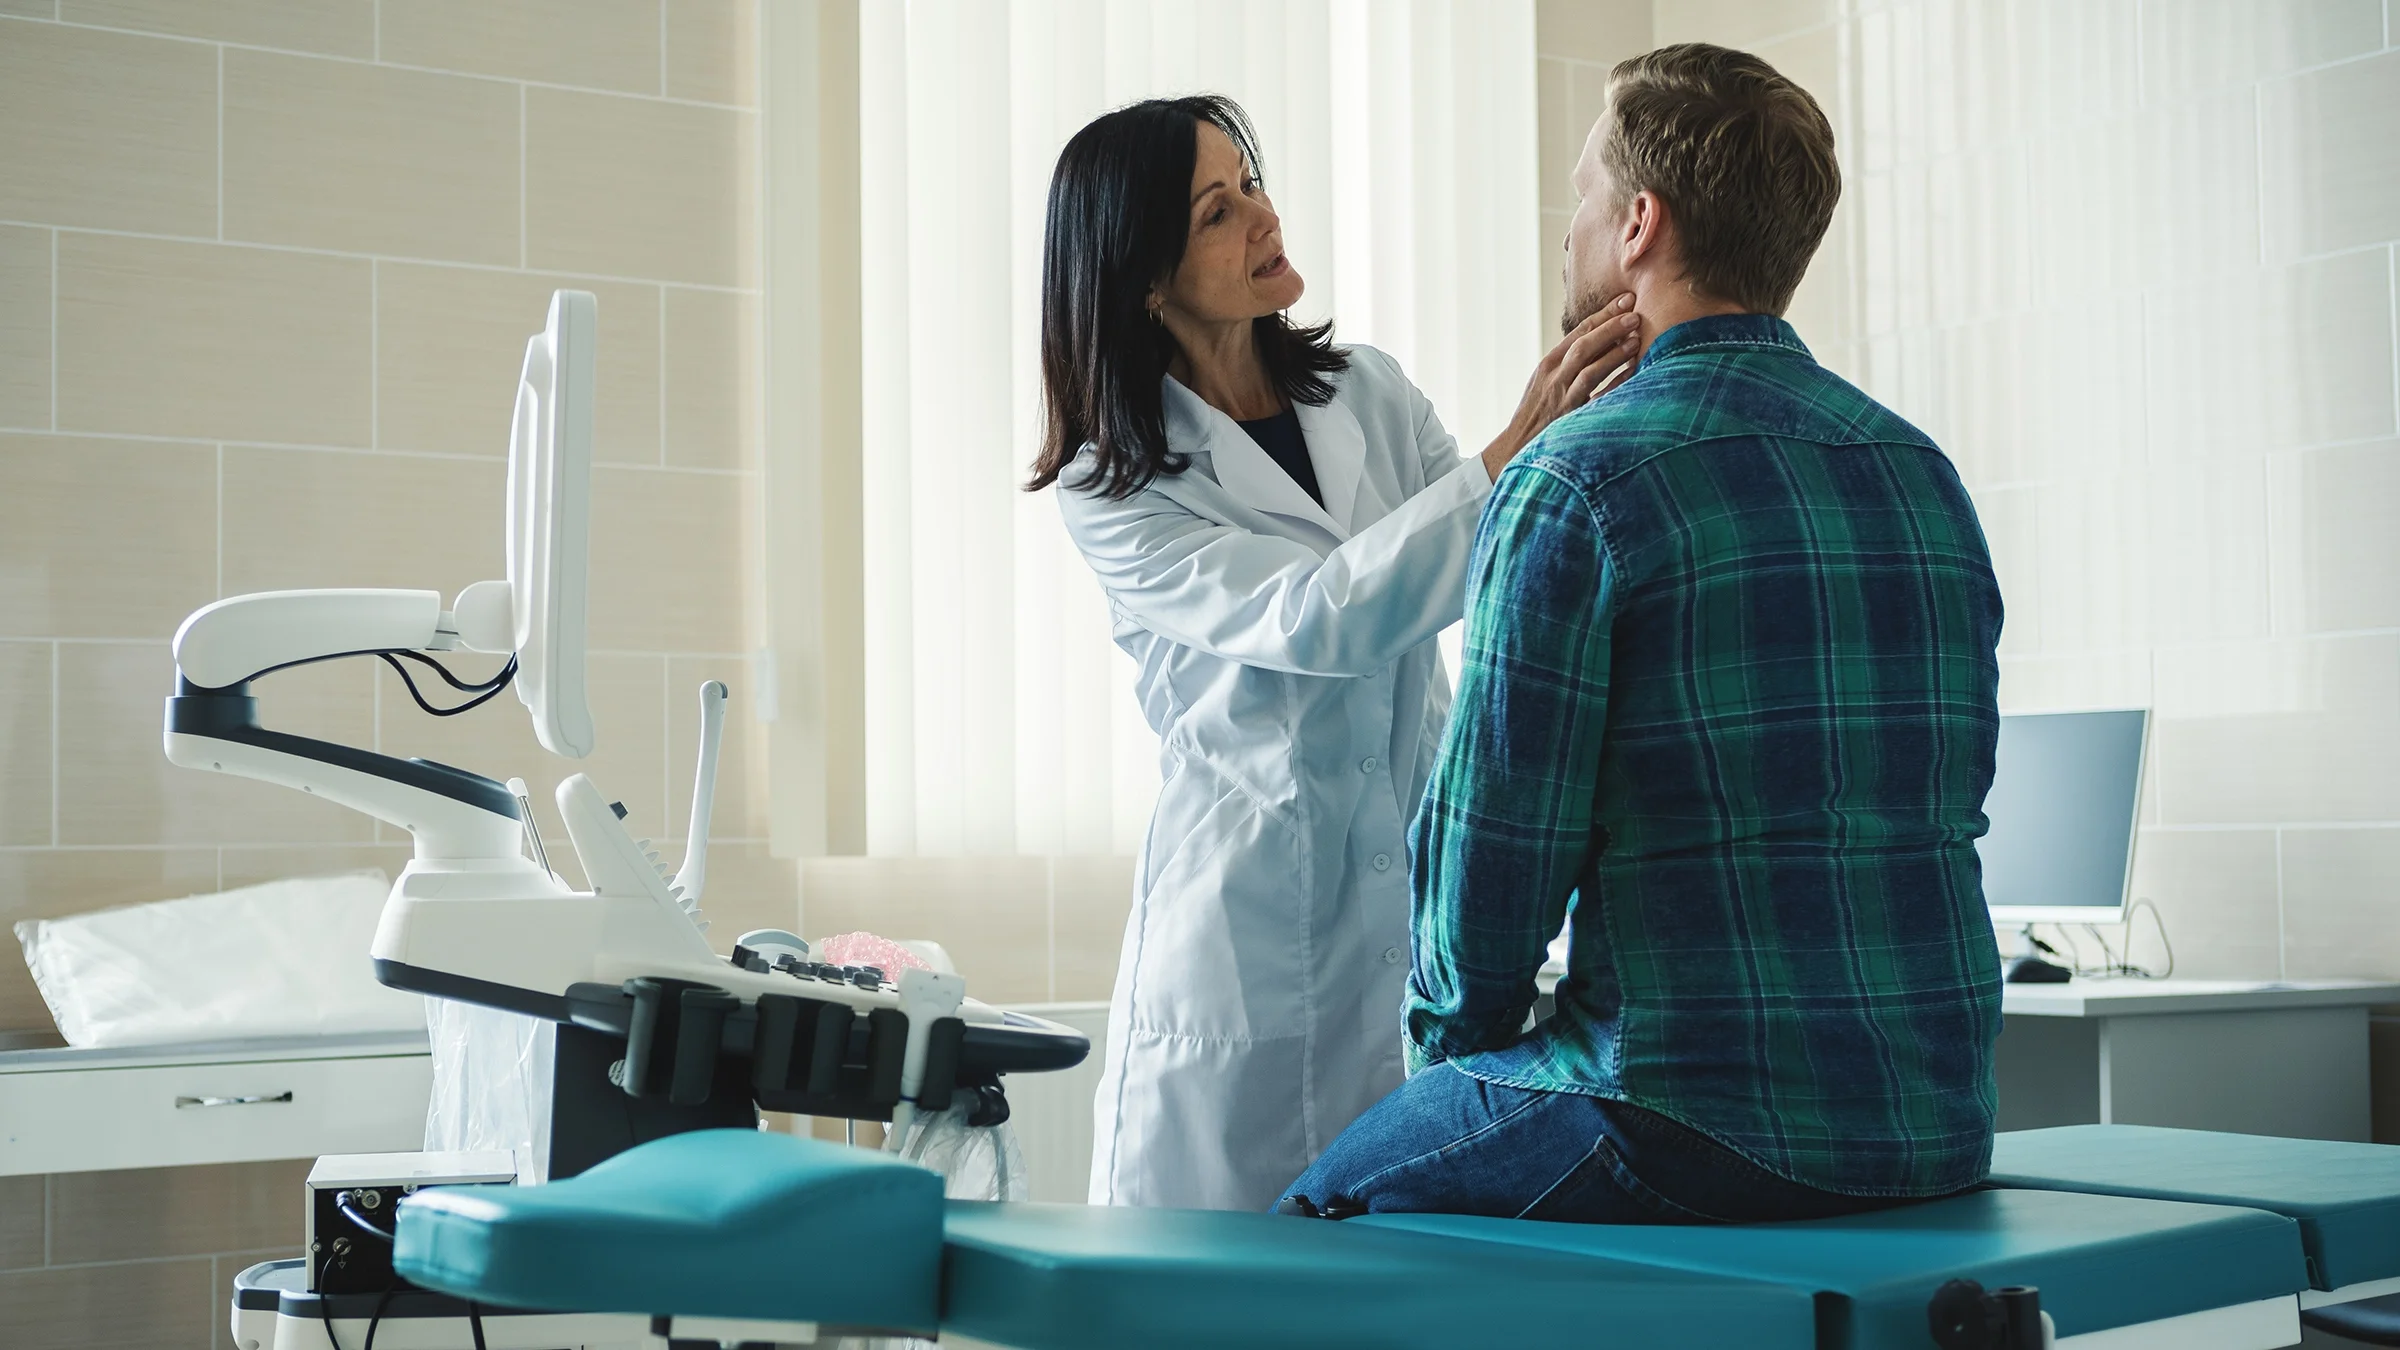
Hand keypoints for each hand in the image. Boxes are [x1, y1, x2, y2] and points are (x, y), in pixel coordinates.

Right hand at [1479, 295, 1640, 478]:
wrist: (1518, 445)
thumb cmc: (1537, 414)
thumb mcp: (1546, 382)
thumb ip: (1567, 364)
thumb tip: (1599, 344)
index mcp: (1548, 363)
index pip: (1579, 331)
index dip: (1604, 314)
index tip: (1625, 300)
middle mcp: (1554, 375)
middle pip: (1584, 343)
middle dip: (1611, 325)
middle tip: (1635, 313)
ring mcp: (1562, 395)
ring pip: (1589, 365)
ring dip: (1615, 350)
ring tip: (1637, 337)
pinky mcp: (1570, 414)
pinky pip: (1596, 394)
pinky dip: (1616, 381)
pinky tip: (1632, 371)